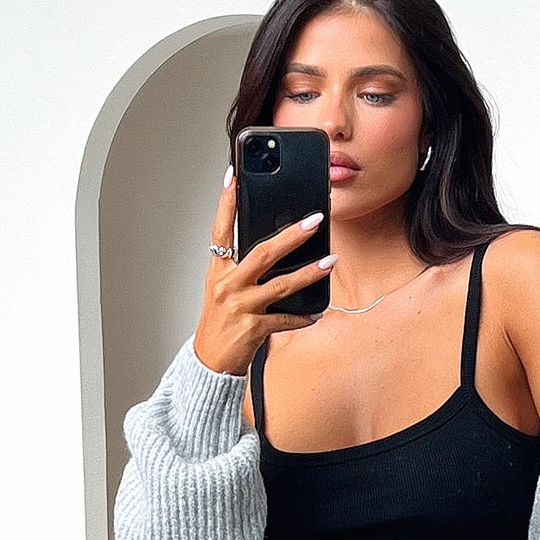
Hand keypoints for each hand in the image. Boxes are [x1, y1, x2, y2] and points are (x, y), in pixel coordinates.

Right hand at [192, 169, 335, 376]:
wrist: (209, 363)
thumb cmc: (219, 323)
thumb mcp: (223, 290)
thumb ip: (241, 268)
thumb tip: (272, 248)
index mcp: (218, 271)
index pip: (221, 231)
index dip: (226, 204)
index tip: (233, 177)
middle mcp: (227, 286)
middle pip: (262, 253)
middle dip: (291, 236)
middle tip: (314, 220)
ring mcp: (240, 307)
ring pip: (280, 285)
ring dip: (309, 272)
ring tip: (330, 261)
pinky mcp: (253, 329)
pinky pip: (284, 319)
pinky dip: (301, 318)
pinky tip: (317, 314)